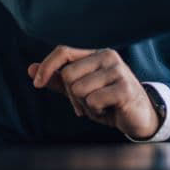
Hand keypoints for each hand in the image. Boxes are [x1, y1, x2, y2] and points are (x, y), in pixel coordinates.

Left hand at [28, 46, 160, 139]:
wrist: (138, 117)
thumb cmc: (108, 102)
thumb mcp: (79, 91)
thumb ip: (57, 79)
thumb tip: (30, 69)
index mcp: (95, 53)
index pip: (63, 51)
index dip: (47, 66)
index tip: (37, 83)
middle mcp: (107, 56)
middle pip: (68, 75)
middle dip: (72, 96)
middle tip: (87, 103)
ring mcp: (118, 70)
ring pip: (79, 89)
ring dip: (85, 105)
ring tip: (101, 105)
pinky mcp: (125, 88)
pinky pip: (93, 100)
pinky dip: (96, 111)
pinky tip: (109, 109)